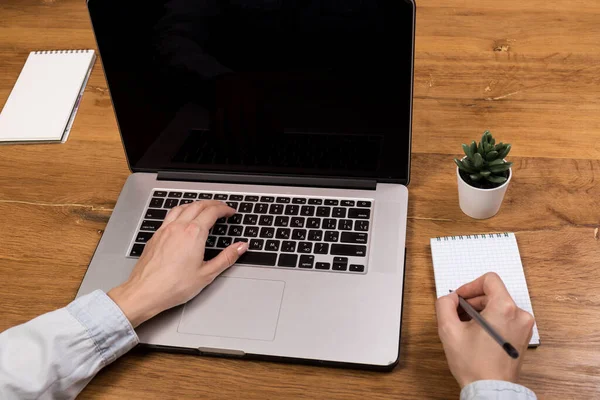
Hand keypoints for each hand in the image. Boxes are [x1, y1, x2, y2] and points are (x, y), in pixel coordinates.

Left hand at [108, 201, 247, 326]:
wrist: (145, 292)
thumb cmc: (173, 286)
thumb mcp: (207, 274)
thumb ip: (227, 257)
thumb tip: (241, 247)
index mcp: (194, 234)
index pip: (212, 212)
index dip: (224, 209)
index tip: (230, 212)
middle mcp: (179, 227)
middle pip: (198, 205)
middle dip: (212, 203)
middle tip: (221, 207)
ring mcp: (165, 230)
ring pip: (183, 207)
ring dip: (196, 204)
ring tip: (204, 208)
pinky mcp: (155, 236)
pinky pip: (170, 215)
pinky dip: (181, 211)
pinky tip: (182, 219)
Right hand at [435, 272, 534, 387]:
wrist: (490, 389)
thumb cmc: (474, 364)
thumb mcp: (449, 330)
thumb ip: (444, 305)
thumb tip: (451, 298)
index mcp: (504, 308)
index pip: (490, 280)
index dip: (470, 286)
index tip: (460, 299)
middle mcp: (519, 314)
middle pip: (493, 293)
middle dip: (473, 301)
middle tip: (458, 315)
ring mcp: (524, 326)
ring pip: (499, 306)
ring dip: (480, 312)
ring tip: (466, 327)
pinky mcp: (523, 336)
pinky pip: (505, 318)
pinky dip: (491, 321)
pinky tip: (477, 335)